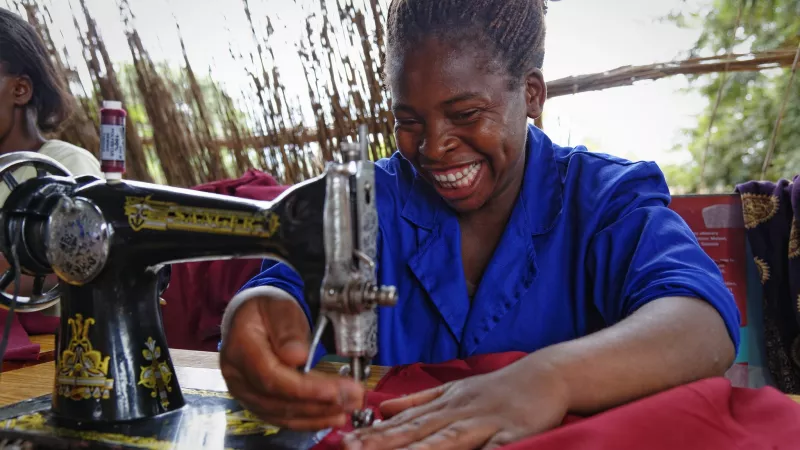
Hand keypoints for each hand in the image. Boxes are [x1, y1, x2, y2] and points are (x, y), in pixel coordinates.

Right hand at [219, 291, 364, 429]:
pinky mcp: (256, 401)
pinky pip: (281, 417)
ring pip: (281, 413)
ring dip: (317, 414)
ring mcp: (244, 391)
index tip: (335, 391)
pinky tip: (330, 416)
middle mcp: (237, 375)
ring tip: (347, 408)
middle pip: (278, 400)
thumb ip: (288, 330)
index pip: (271, 377)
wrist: (255, 316)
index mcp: (240, 348)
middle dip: (318, 403)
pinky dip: (308, 419)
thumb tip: (297, 356)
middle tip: (352, 399)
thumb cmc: (268, 309)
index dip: (304, 389)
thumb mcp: (281, 308)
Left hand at [343, 359, 568, 449]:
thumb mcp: (453, 390)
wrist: (544, 375)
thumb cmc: (497, 388)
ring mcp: (484, 423)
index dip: (372, 435)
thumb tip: (381, 409)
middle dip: (383, 444)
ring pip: (447, 439)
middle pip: (416, 432)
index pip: (402, 423)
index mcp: (444, 404)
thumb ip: (417, 401)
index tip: (345, 443)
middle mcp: (458, 413)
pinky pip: (494, 447)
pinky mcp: (512, 433)